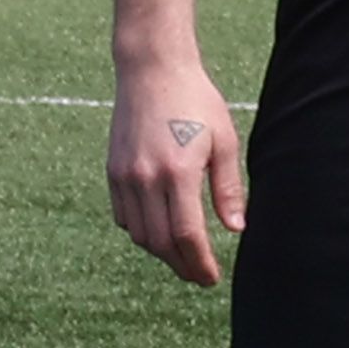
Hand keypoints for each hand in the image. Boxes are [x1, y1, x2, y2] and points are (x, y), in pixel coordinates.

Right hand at [107, 55, 244, 286]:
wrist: (151, 70)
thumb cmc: (195, 100)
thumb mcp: (224, 141)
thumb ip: (228, 188)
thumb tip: (236, 229)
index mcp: (178, 171)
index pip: (187, 235)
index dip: (200, 263)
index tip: (212, 277)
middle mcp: (145, 178)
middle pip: (160, 242)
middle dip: (181, 266)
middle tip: (199, 275)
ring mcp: (125, 175)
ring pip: (139, 234)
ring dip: (161, 252)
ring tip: (182, 256)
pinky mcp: (113, 170)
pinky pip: (124, 216)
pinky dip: (141, 232)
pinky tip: (160, 230)